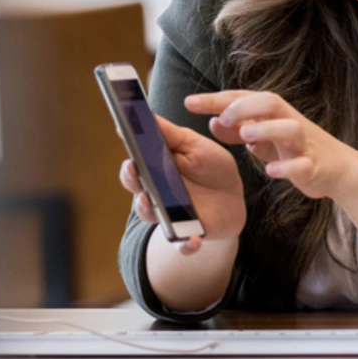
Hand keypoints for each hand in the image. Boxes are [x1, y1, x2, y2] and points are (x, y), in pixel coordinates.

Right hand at [118, 115, 244, 254]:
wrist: (232, 197)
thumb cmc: (209, 166)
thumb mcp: (193, 145)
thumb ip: (169, 134)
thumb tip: (143, 113)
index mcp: (155, 170)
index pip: (134, 166)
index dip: (129, 158)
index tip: (125, 146)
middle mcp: (155, 193)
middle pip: (136, 189)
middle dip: (133, 180)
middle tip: (135, 170)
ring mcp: (169, 215)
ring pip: (151, 216)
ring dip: (150, 210)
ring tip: (151, 200)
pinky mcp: (187, 234)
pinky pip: (181, 244)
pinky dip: (185, 245)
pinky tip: (193, 241)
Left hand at [186, 90, 357, 200]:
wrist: (337, 168)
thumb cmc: (295, 148)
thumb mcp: (264, 137)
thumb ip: (238, 130)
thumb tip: (212, 122)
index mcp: (274, 113)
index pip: (243, 98)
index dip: (217, 100)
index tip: (190, 102)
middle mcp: (289, 122)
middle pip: (270, 102)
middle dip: (245, 106)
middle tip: (222, 116)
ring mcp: (303, 144)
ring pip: (291, 128)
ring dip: (267, 129)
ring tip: (246, 135)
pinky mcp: (314, 166)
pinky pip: (303, 164)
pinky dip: (287, 167)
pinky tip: (270, 172)